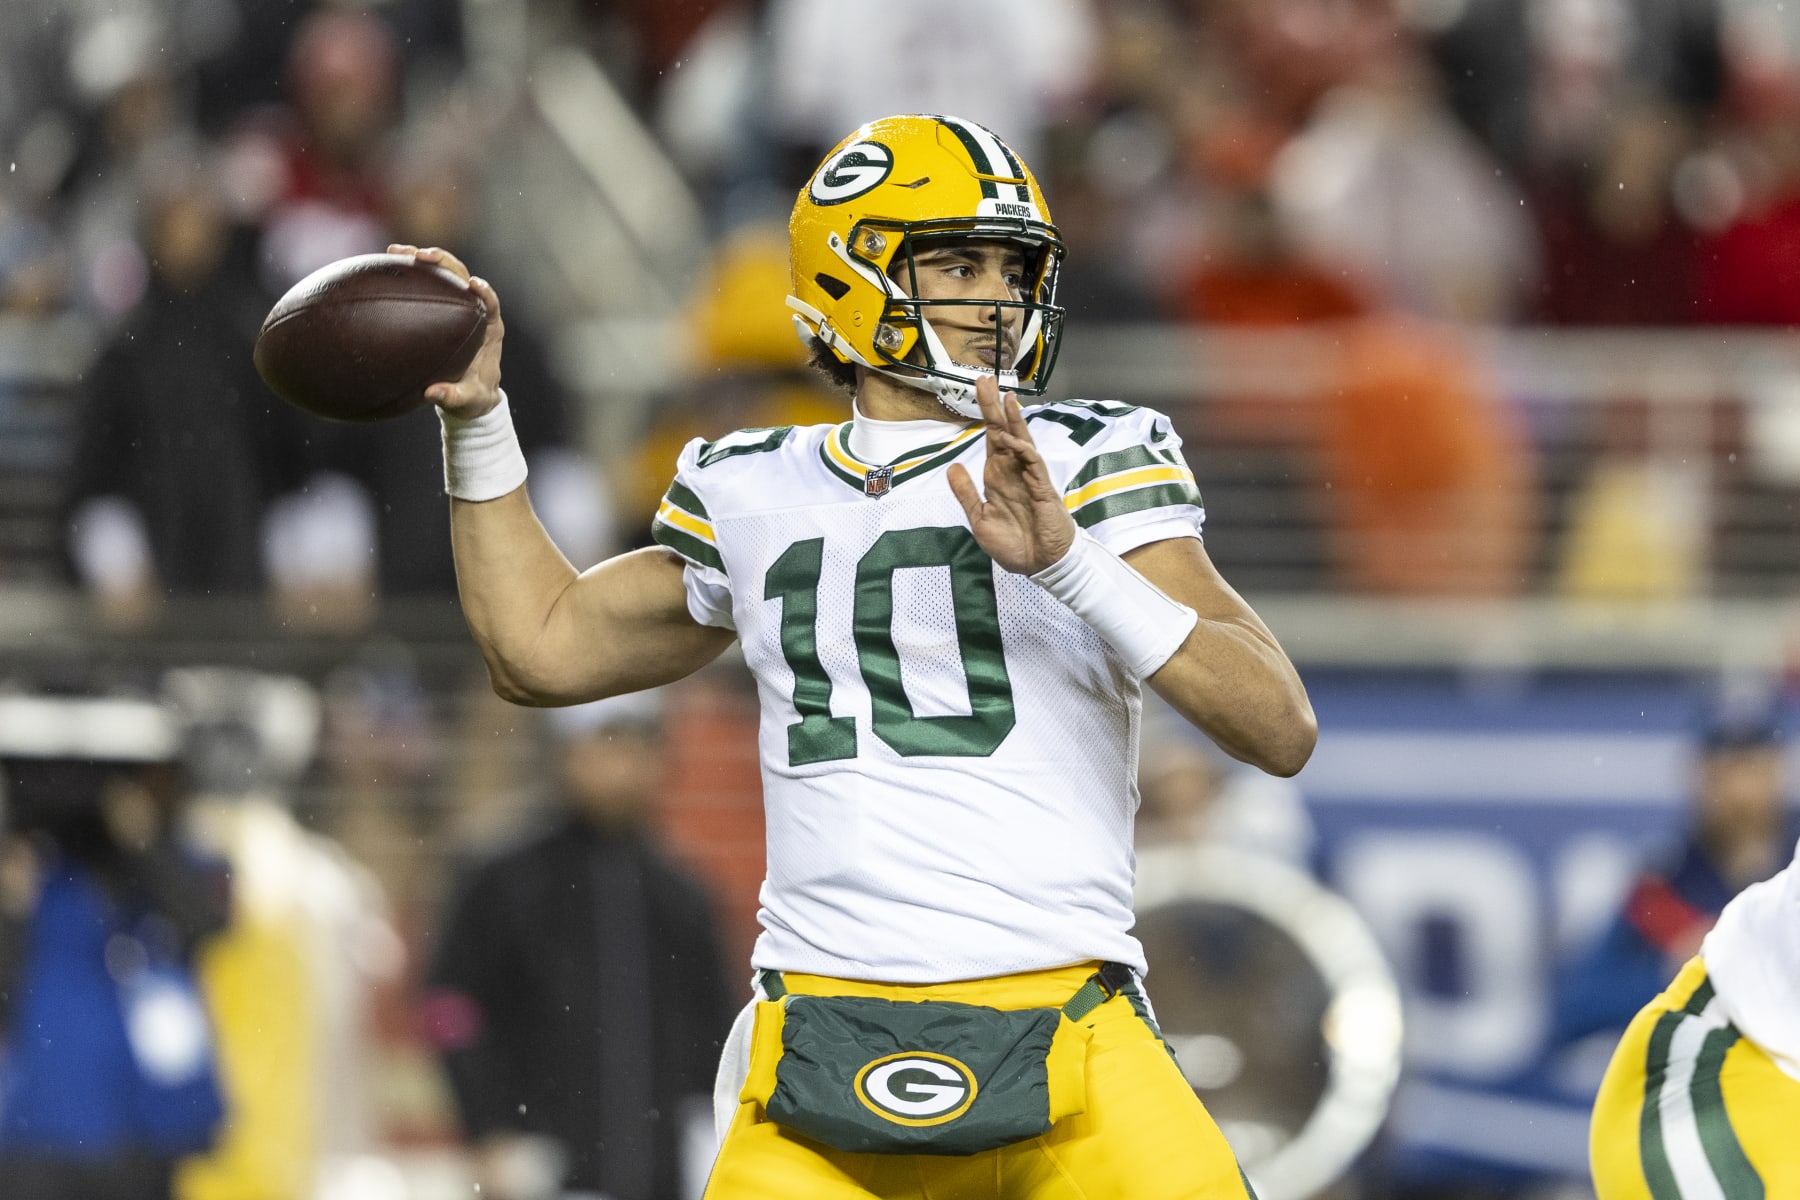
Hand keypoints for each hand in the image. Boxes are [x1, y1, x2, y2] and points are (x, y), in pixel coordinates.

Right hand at [386, 244, 505, 418]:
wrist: (469, 396)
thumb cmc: (473, 398)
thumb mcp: (466, 401)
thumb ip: (453, 397)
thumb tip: (432, 393)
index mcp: (490, 329)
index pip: (490, 303)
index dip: (484, 291)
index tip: (473, 285)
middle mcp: (474, 310)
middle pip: (462, 277)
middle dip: (444, 263)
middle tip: (422, 256)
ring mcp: (456, 305)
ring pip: (442, 274)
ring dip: (420, 259)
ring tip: (394, 251)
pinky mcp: (438, 306)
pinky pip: (424, 284)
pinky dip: (407, 273)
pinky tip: (383, 266)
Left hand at [947, 375, 1075, 574]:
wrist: (1039, 565)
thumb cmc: (1014, 544)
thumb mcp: (979, 519)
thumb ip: (966, 493)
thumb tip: (952, 467)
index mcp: (998, 477)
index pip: (990, 439)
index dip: (984, 416)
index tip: (977, 391)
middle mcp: (1013, 471)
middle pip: (1004, 431)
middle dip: (994, 406)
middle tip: (986, 379)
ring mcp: (1028, 477)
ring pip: (1021, 440)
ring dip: (1013, 419)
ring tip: (1005, 396)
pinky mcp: (1042, 488)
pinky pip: (1032, 463)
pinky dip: (1022, 449)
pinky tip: (1011, 438)